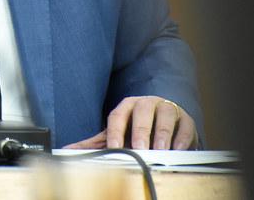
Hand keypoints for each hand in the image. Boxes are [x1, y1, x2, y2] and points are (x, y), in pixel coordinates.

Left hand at [63, 96, 197, 149]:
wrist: (164, 123)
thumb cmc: (136, 129)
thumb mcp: (116, 134)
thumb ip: (96, 143)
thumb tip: (68, 150)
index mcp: (127, 106)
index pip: (118, 115)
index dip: (115, 131)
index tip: (114, 147)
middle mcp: (146, 103)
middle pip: (142, 112)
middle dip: (140, 131)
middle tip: (139, 149)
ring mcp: (167, 109)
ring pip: (164, 116)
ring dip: (162, 134)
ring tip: (160, 150)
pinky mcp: (185, 119)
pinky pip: (185, 126)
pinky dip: (181, 138)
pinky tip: (178, 149)